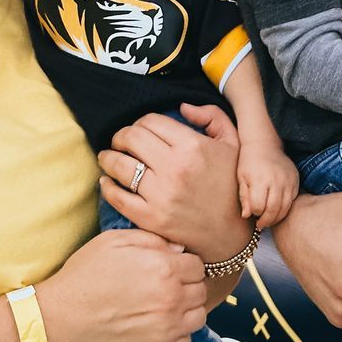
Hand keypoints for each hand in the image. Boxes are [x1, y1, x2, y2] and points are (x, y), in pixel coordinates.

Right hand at [38, 230, 207, 341]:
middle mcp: (173, 299)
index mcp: (165, 268)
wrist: (63, 318)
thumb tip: (178, 249)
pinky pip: (185, 341)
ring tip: (164, 307)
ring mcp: (168, 328)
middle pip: (201, 291)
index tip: (172, 268)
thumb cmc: (85, 275)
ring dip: (187, 310)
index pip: (198, 265)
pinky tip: (157, 326)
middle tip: (166, 287)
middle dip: (188, 286)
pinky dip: (176, 334)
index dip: (185, 264)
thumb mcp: (114, 241)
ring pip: (198, 317)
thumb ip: (151, 239)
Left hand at [99, 104, 251, 262]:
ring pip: (119, 165)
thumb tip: (182, 107)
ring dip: (108, 158)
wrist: (231, 234)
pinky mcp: (151, 218)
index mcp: (193, 146)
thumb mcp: (234, 144)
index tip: (139, 130)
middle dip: (120, 136)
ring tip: (108, 158)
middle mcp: (175, 168)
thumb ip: (212, 117)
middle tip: (120, 142)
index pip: (150, 121)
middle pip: (131, 138)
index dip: (140, 122)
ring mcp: (161, 195)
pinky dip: (107, 187)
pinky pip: (118, 197)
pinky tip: (107, 181)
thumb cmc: (232, 186)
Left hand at [237, 142, 299, 228]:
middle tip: (261, 225)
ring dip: (277, 217)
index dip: (255, 213)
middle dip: (267, 221)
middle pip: (274, 209)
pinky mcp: (295, 179)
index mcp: (260, 179)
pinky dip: (286, 207)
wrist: (263, 143)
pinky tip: (278, 208)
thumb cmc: (249, 162)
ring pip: (286, 207)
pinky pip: (292, 199)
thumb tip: (246, 216)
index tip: (252, 214)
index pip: (259, 206)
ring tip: (269, 219)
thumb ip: (244, 198)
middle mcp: (276, 180)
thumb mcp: (241, 178)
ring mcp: (288, 179)